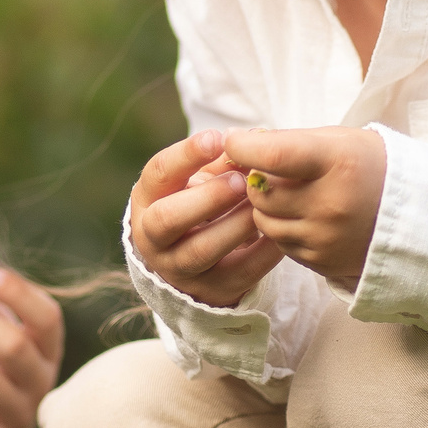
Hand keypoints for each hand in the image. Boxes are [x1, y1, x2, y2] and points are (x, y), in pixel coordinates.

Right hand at [127, 128, 286, 306]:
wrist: (192, 264)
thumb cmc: (198, 206)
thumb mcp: (196, 181)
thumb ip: (219, 161)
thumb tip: (250, 137)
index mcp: (147, 200)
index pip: (159, 173)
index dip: (187, 154)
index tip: (219, 139)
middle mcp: (153, 237)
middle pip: (169, 218)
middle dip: (208, 197)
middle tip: (241, 180)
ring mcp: (179, 269)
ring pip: (203, 248)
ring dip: (236, 223)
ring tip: (262, 204)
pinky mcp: (212, 290)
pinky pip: (241, 272)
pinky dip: (264, 251)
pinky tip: (281, 231)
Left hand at [219, 126, 387, 290]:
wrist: (414, 214)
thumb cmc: (369, 165)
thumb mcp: (337, 140)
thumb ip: (286, 142)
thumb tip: (234, 143)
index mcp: (338, 163)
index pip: (273, 155)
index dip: (243, 147)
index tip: (232, 141)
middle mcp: (331, 204)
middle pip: (262, 192)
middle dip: (255, 179)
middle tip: (266, 169)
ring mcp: (326, 238)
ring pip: (264, 221)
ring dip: (266, 206)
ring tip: (288, 193)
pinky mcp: (322, 262)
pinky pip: (280, 243)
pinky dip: (282, 228)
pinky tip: (303, 214)